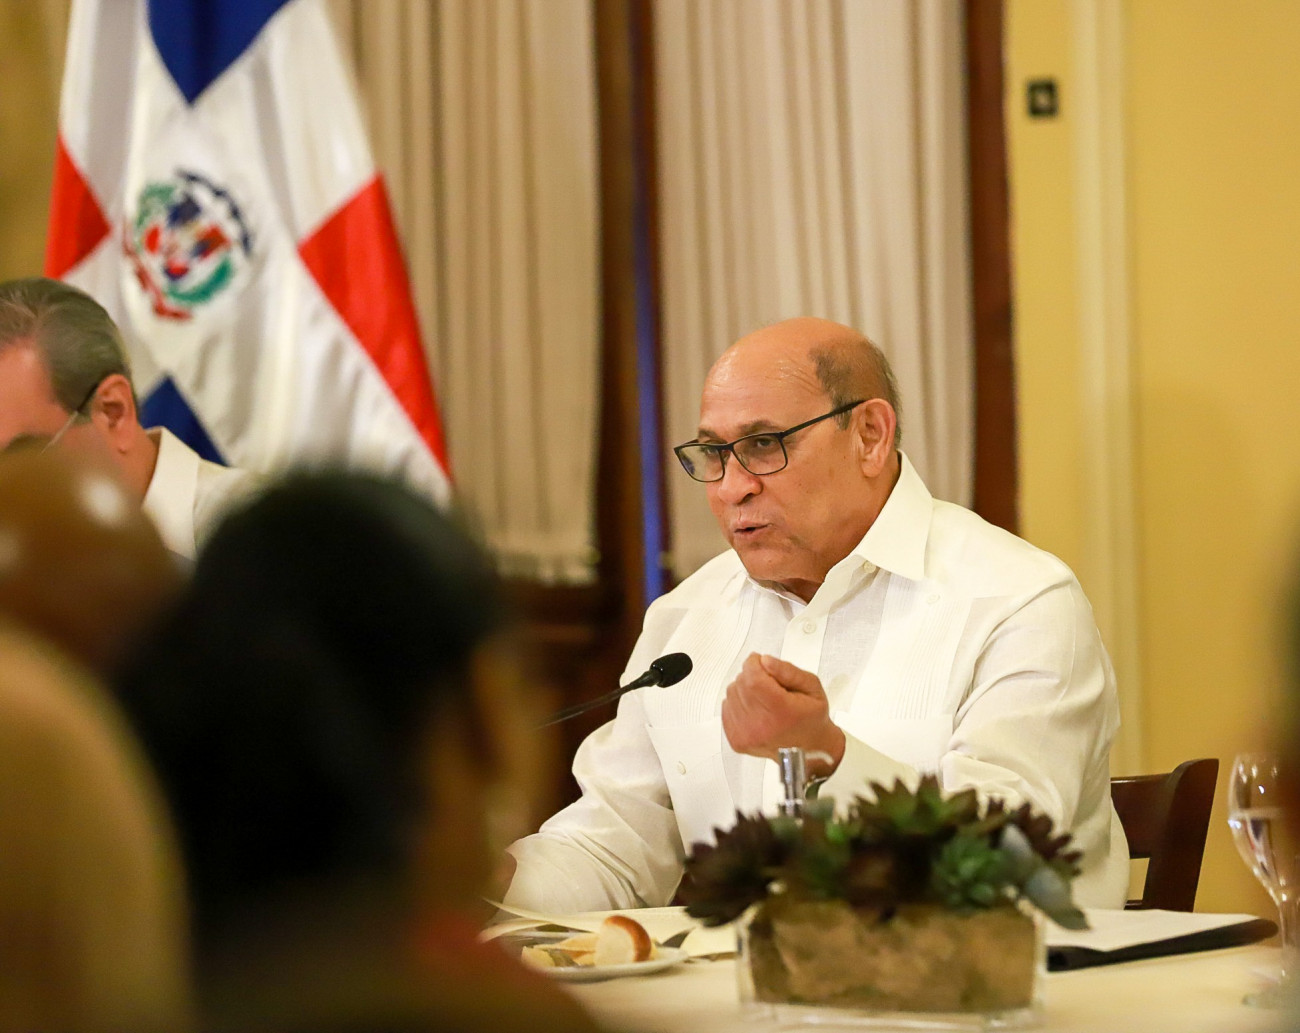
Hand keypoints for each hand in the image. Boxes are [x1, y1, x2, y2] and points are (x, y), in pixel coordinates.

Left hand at [720, 654, 844, 777]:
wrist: (808, 749)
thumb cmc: (811, 718)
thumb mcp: (812, 688)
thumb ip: (788, 670)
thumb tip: (765, 661)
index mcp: (782, 712)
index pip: (753, 678)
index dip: (753, 664)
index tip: (760, 662)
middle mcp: (762, 726)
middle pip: (741, 684)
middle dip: (752, 676)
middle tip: (769, 684)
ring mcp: (747, 736)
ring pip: (731, 694)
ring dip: (744, 690)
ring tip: (764, 699)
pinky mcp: (737, 741)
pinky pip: (726, 708)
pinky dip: (738, 703)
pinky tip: (755, 709)